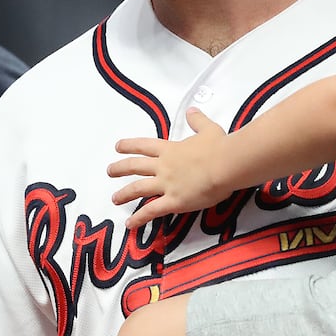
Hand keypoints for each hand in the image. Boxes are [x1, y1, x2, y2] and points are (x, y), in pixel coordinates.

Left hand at [108, 108, 231, 226]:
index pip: (145, 146)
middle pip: (135, 167)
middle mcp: (164, 166)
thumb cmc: (219, 147)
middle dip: (120, 168)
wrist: (225, 164)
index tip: (118, 146)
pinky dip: (139, 218)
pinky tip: (130, 224)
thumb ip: (197, 121)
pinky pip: (152, 211)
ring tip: (114, 198)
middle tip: (109, 171)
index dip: (130, 145)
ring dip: (124, 194)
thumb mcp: (208, 129)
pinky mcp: (174, 202)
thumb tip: (192, 111)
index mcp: (171, 149)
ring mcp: (166, 184)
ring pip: (138, 189)